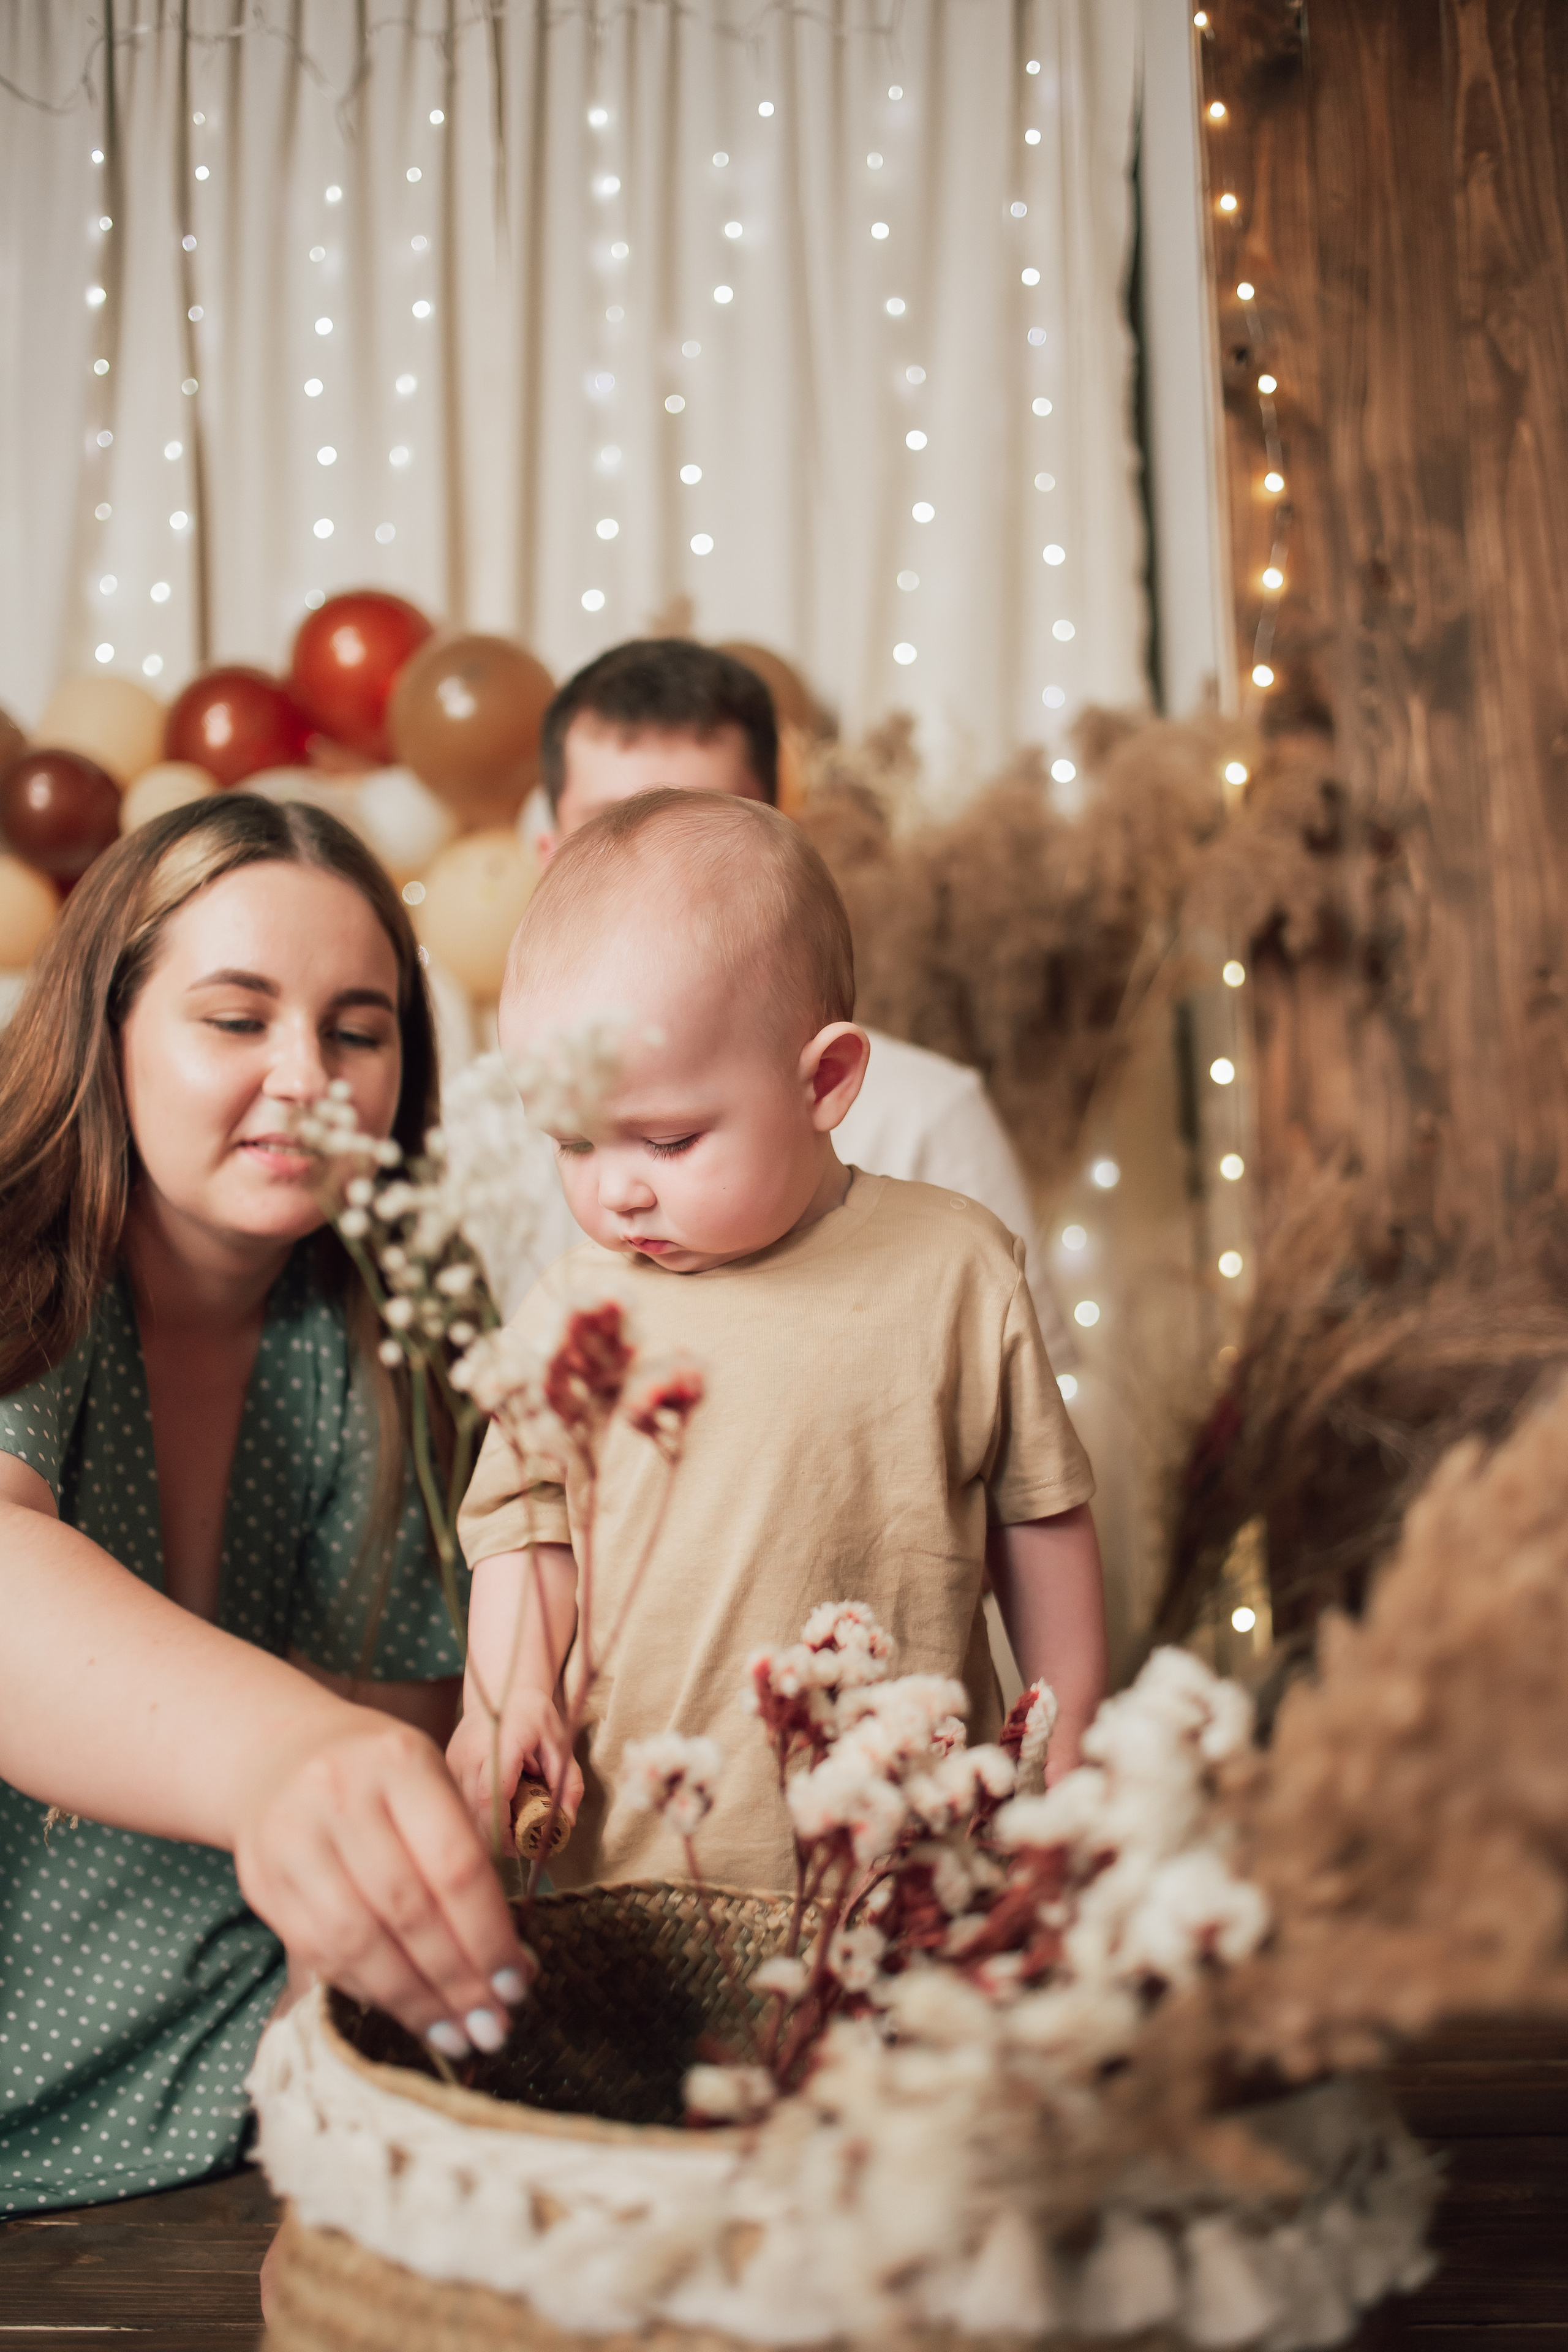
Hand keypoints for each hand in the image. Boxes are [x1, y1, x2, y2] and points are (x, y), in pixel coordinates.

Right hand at [232, 1707, 531, 2056]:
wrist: (279, 1756)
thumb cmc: (379, 1780)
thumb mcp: (429, 1786)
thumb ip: (467, 1862)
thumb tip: (512, 1966)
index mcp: (400, 1762)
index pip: (455, 1864)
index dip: (488, 1934)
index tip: (516, 1984)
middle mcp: (339, 1794)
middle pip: (407, 1909)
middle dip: (456, 1979)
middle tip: (492, 2026)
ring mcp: (291, 1838)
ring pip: (357, 1941)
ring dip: (412, 2000)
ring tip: (453, 2035)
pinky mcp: (261, 1881)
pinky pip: (318, 1952)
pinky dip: (367, 1990)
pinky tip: (404, 2010)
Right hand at [447, 1684, 583, 1842]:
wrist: (503, 1689)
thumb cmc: (535, 1717)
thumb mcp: (560, 1745)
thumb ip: (568, 1783)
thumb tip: (567, 1822)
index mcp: (500, 1745)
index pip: (491, 1797)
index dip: (501, 1830)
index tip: (519, 1848)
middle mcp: (469, 1754)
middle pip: (471, 1811)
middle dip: (493, 1837)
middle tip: (518, 1846)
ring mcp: (453, 1760)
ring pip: (459, 1811)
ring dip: (481, 1828)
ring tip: (508, 1829)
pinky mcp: (446, 1766)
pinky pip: (455, 1801)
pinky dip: (472, 1816)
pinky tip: (492, 1813)